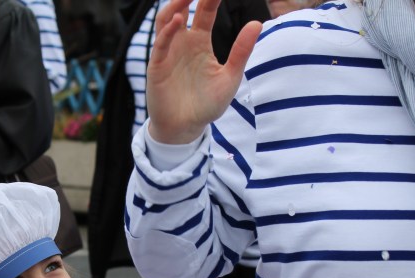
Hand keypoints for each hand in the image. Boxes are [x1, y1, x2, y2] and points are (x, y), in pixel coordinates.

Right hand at [146, 0, 261, 143]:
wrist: (186, 129)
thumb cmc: (207, 105)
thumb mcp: (230, 77)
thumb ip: (241, 51)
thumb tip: (257, 24)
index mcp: (200, 42)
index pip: (205, 11)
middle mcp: (182, 42)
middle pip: (182, 8)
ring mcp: (168, 52)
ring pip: (166, 20)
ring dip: (174, 5)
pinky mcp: (157, 66)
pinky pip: (160, 43)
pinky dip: (168, 30)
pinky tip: (178, 20)